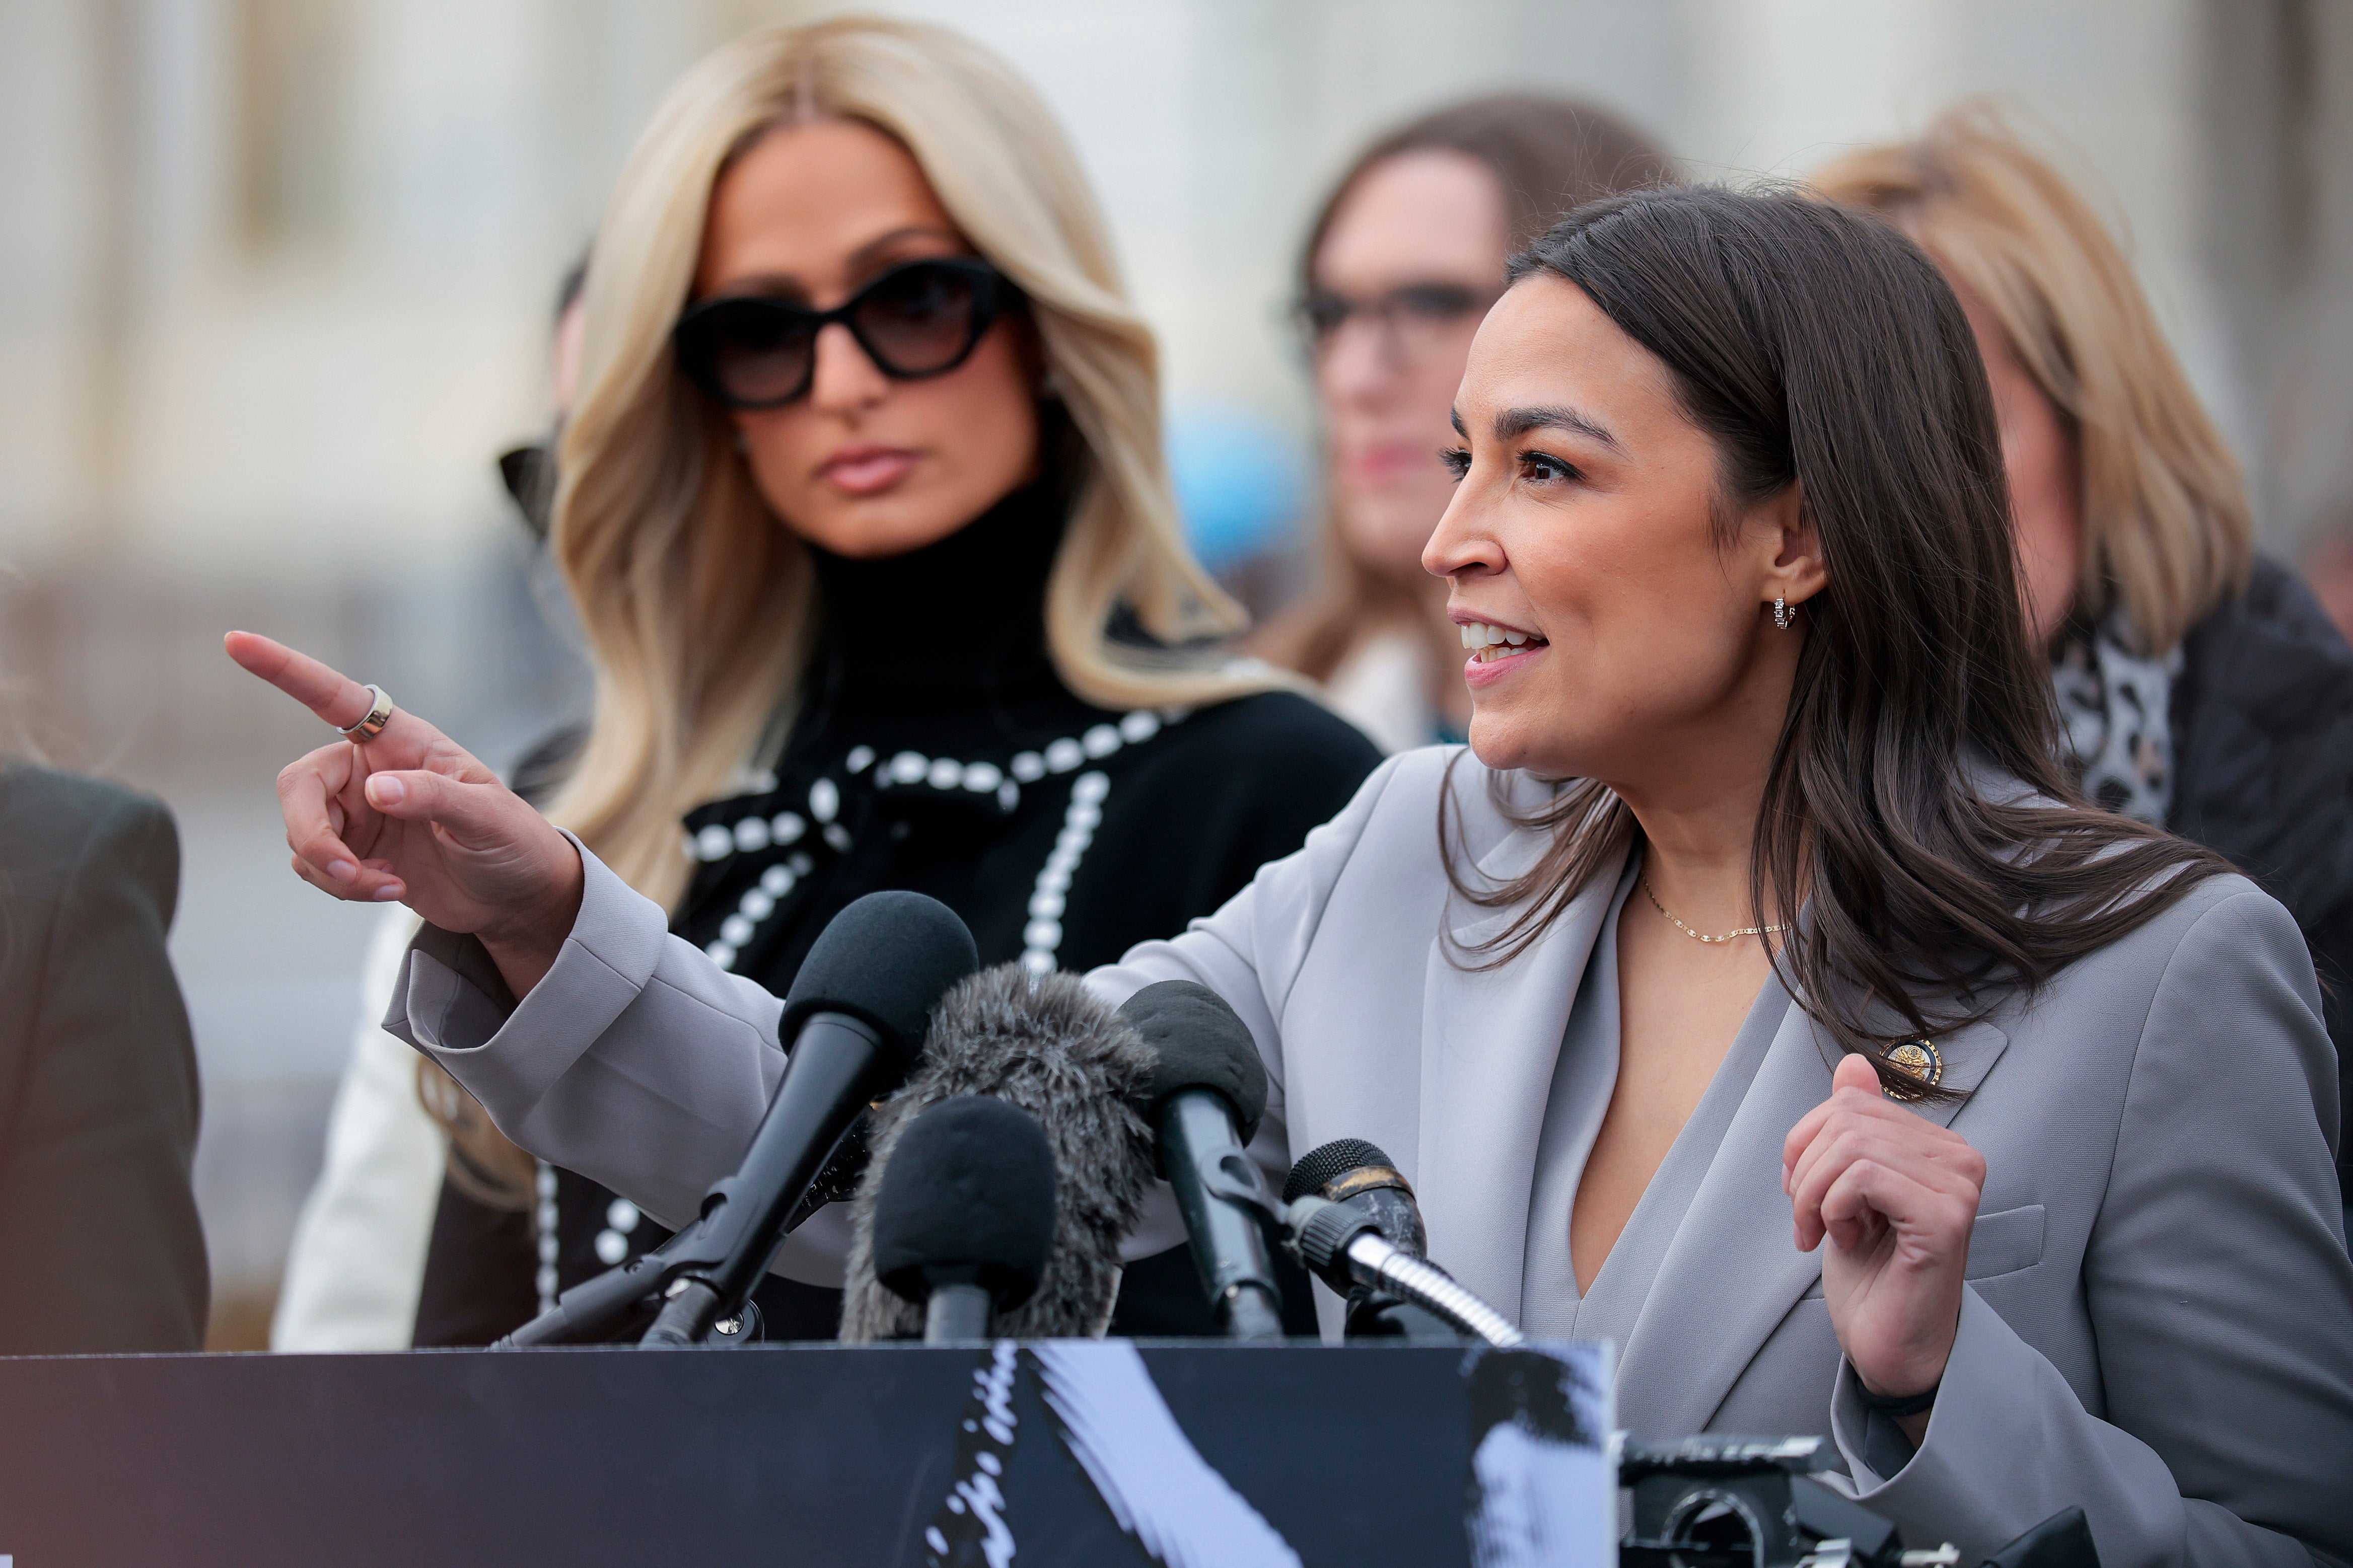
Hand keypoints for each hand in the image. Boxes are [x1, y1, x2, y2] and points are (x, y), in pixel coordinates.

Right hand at [225, 631, 583, 995]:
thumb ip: (435, 797)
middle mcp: (367, 768)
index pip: (333, 698)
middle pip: (298, 788)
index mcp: (400, 740)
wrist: (516, 895)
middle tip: (347, 873)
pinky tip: (392, 886)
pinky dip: (344, 886)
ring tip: (391, 883)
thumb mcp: (488, 816)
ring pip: (302, 834)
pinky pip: (315, 866)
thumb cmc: (512, 840)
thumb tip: (375, 791)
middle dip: (312, 836)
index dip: (285, 671)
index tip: (236, 642)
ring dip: (335, 871)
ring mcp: (356, 812)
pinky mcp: (352, 852)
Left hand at [1783, 1053, 1982, 1433]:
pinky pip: (1863, 1176)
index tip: (1804, 1193)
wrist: (1887, 1343)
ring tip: (1827, 1233)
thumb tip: (1853, 1063)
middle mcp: (1960, 1158)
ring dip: (1815, 1195)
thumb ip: (1857, 1125)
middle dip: (1806, 1170)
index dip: (1806, 1143)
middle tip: (1808, 1220)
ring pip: (1850, 1146)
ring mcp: (1958, 1186)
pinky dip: (1833, 1208)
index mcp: (1938, 1145)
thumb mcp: (1846, 1186)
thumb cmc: (1869, 1269)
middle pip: (1846, 1119)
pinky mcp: (1946, 1218)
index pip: (1850, 1103)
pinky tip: (1846, 1241)